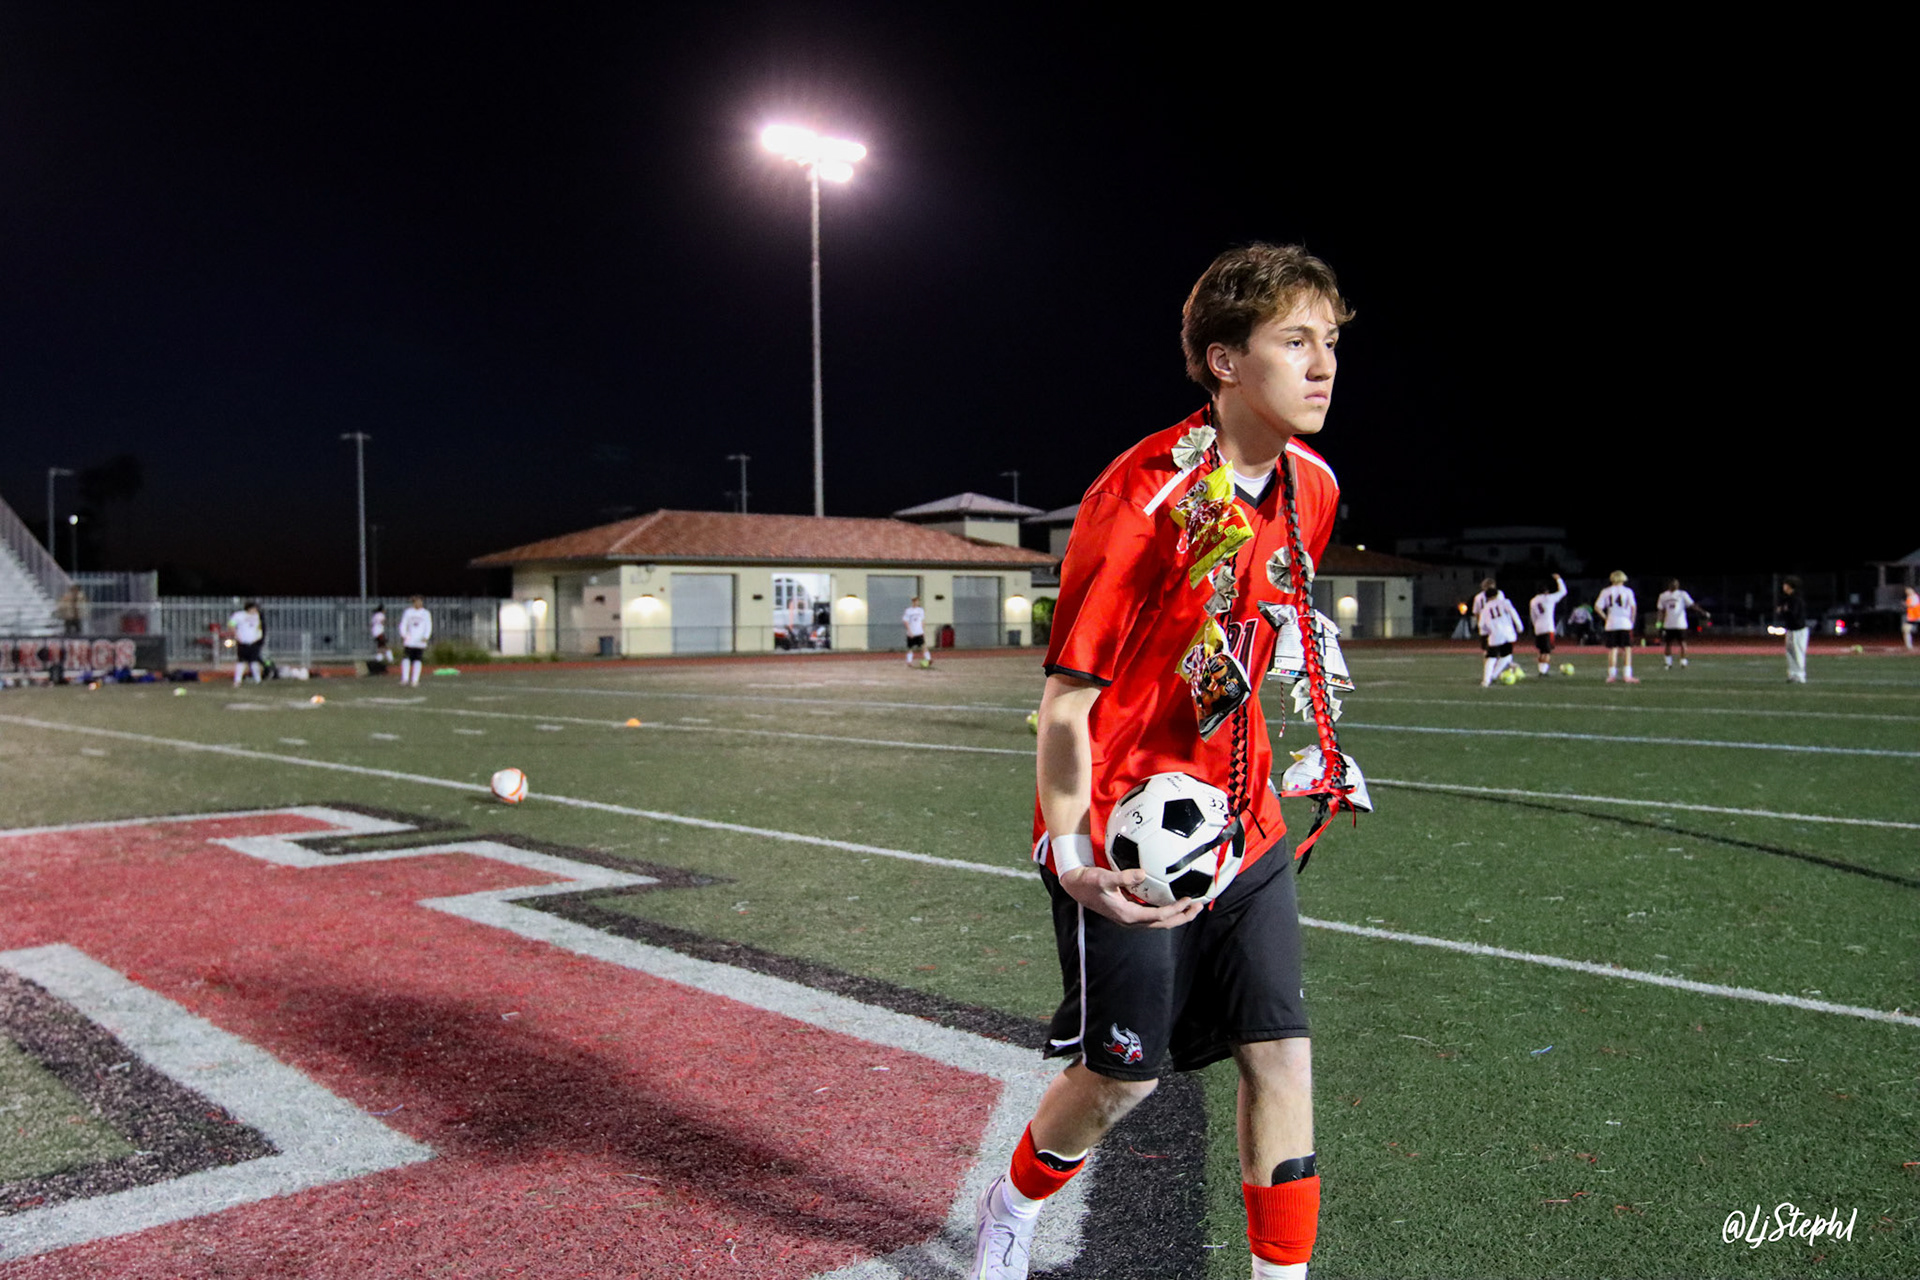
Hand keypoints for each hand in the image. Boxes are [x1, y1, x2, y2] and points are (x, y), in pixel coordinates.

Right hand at [1058, 865, 1204, 927]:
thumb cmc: (1089, 881)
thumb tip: (1142, 873)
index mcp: (1128, 915)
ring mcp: (1130, 918)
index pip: (1158, 916)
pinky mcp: (1129, 912)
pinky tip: (1171, 899)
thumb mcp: (1104, 878)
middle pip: (1163, 924)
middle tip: (1199, 906)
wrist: (1075, 886)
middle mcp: (1131, 920)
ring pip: (1159, 921)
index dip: (1175, 910)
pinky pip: (1153, 914)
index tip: (1188, 899)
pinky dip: (1166, 910)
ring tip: (1191, 905)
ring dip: (1177, 915)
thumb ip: (1123, 877)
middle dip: (1183, 917)